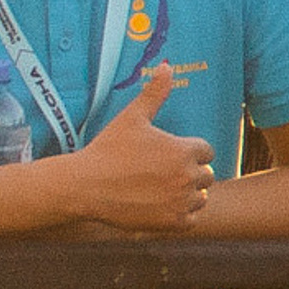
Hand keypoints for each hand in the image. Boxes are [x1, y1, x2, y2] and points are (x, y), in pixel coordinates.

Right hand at [63, 66, 215, 232]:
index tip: (162, 157)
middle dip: (187, 175)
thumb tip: (166, 66)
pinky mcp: (173, 222)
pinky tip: (157, 207)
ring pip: (200, 198)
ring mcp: (181, 201)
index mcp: (184, 150)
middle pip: (205, 176)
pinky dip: (179, 215)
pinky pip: (191, 219)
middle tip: (156, 176)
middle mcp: (188, 176)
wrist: (83, 186)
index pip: (205, 151)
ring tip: (157, 192)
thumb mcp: (131, 119)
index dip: (186, 153)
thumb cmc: (106, 150)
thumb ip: (154, 94)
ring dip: (185, 195)